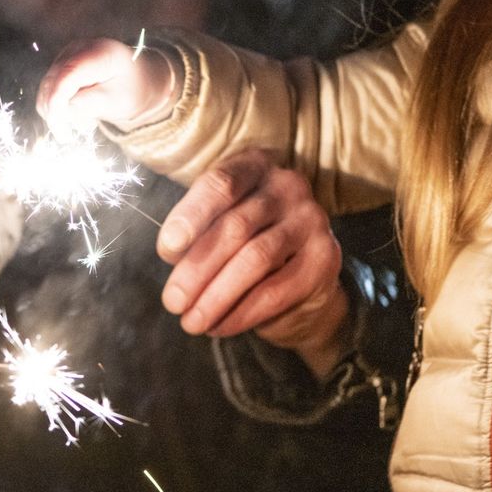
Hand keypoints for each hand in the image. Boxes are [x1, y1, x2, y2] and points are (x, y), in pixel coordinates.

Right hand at [36, 38, 176, 138]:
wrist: (137, 79)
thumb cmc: (131, 90)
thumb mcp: (120, 101)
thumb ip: (95, 103)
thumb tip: (66, 107)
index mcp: (100, 53)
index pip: (67, 75)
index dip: (57, 103)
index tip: (61, 132)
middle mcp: (78, 48)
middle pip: (52, 83)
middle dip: (59, 114)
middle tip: (83, 130)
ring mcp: (67, 55)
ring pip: (46, 89)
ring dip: (61, 112)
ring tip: (88, 120)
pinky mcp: (60, 65)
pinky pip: (48, 90)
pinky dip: (59, 107)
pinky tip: (80, 112)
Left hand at [156, 149, 349, 378]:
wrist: (301, 275)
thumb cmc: (244, 241)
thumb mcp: (216, 224)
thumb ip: (196, 231)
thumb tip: (173, 254)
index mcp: (253, 165)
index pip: (220, 184)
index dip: (190, 217)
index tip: (166, 251)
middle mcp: (287, 185)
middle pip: (235, 227)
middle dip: (197, 269)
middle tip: (172, 301)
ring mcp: (311, 219)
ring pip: (255, 260)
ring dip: (216, 296)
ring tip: (191, 321)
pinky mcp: (325, 257)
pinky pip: (276, 290)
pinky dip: (241, 313)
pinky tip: (218, 326)